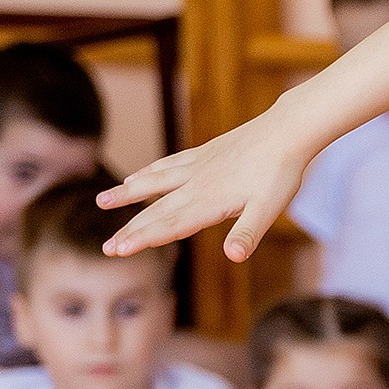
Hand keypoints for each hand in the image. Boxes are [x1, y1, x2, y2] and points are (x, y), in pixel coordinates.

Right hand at [99, 105, 313, 264]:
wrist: (287, 131)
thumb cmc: (280, 173)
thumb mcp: (269, 208)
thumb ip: (248, 233)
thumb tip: (234, 257)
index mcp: (209, 201)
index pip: (169, 225)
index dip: (142, 239)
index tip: (117, 250)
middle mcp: (196, 184)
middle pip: (156, 210)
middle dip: (130, 229)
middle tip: (106, 248)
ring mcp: (197, 166)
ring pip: (154, 182)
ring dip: (127, 193)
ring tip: (102, 201)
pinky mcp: (203, 153)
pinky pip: (168, 164)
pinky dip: (148, 172)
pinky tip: (137, 176)